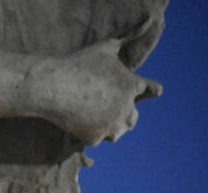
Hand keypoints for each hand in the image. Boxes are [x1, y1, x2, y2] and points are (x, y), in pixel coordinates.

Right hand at [25, 20, 161, 144]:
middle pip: (134, 118)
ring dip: (112, 128)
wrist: (54, 87)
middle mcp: (126, 107)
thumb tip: (128, 37)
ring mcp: (111, 124)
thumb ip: (119, 47)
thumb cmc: (78, 64)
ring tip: (103, 125)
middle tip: (115, 112)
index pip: (152, 90)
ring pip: (118, 132)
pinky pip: (97, 139)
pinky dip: (91, 135)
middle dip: (125, 114)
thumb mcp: (103, 49)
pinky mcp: (94, 137)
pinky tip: (83, 129)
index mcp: (132, 85)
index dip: (151, 91)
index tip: (153, 93)